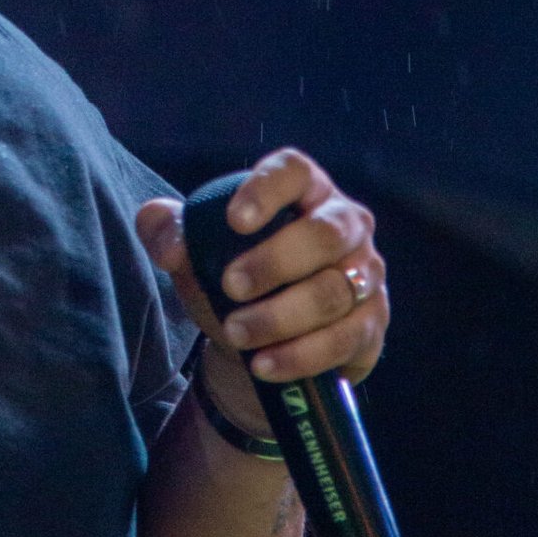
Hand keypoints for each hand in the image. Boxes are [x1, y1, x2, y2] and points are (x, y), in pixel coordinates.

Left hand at [137, 149, 388, 432]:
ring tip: (236, 333)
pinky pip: (343, 338)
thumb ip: (166, 233)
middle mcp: (345, 224)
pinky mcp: (371, 323)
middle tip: (230, 287)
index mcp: (304, 190)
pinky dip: (300, 354)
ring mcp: (365, 274)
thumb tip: (171, 247)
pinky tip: (263, 364)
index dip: (267, 190)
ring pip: (333, 291)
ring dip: (280, 316)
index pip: (293, 171)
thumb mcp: (194, 254)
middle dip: (275, 262)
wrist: (259, 345)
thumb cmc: (231, 280)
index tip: (234, 220)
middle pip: (323, 234)